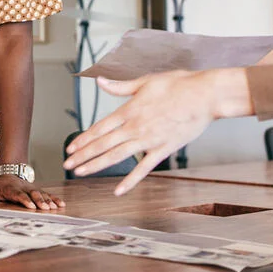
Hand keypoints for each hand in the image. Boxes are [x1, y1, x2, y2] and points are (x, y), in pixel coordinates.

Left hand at [0, 174, 64, 210]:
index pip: (19, 194)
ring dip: (49, 200)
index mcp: (12, 189)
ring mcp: (33, 189)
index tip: (31, 206)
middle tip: (45, 208)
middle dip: (40, 200)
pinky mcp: (39, 191)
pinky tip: (62, 205)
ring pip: (42, 194)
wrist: (9, 175)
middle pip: (33, 194)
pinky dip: (55, 199)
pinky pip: (48, 194)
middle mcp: (25, 188)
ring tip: (55, 208)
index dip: (25, 199)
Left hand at [63, 68, 251, 194]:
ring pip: (117, 156)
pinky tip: (118, 190)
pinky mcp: (164, 149)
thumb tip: (100, 81)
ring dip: (97, 165)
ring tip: (81, 173)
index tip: (70, 148)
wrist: (205, 95)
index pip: (99, 128)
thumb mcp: (145, 81)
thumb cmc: (178, 84)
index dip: (83, 139)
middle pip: (103, 144)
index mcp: (130, 110)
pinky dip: (130, 180)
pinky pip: (144, 168)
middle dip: (83, 155)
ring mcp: (149, 140)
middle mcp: (136, 127)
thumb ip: (120, 86)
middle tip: (67, 165)